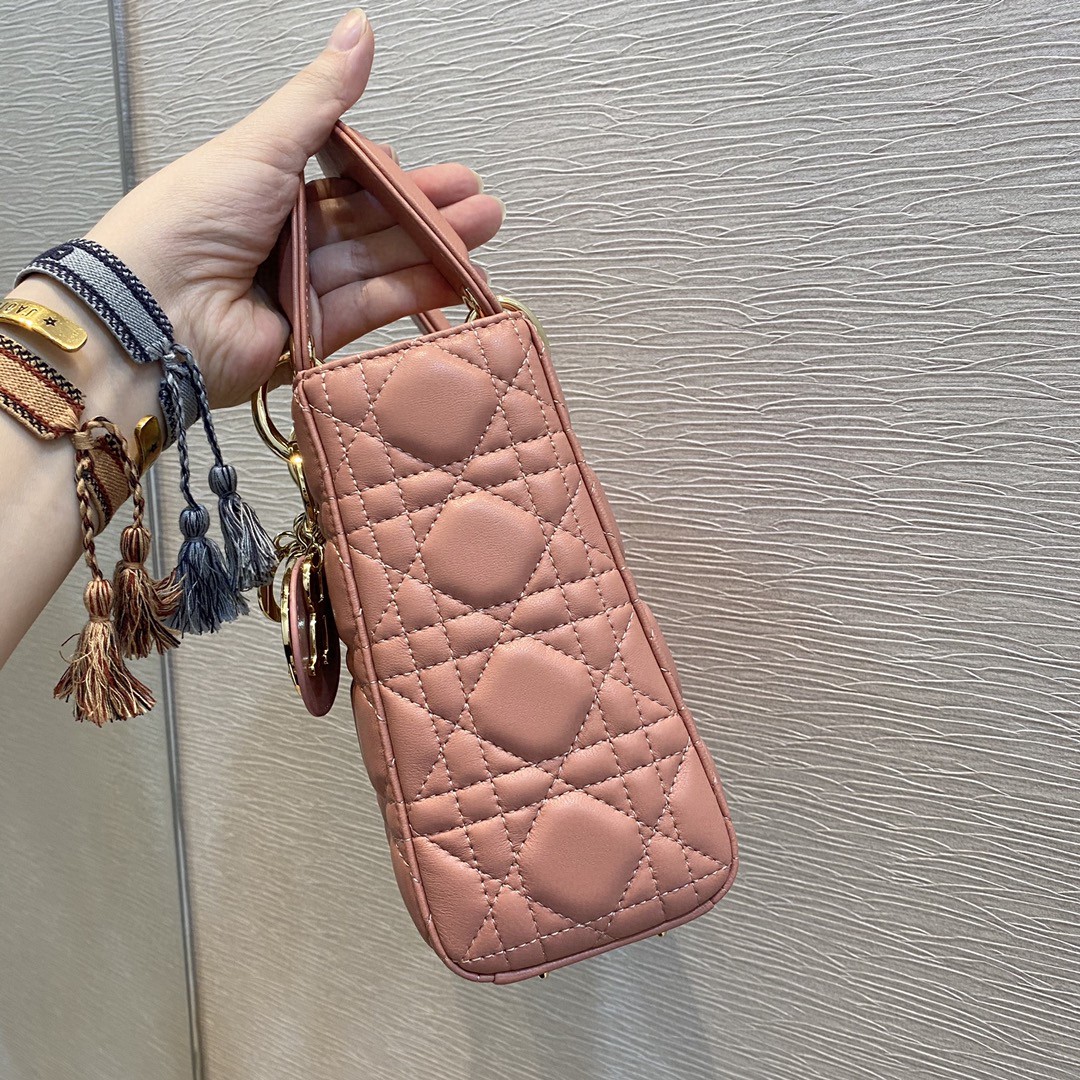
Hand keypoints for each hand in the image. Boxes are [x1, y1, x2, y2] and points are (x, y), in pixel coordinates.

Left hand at [84, 8, 504, 408]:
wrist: (156, 316)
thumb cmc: (189, 221)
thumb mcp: (261, 145)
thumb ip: (320, 99)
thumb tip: (358, 30)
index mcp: (265, 188)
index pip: (342, 178)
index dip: (386, 174)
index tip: (425, 170)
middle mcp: (285, 239)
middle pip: (370, 222)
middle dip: (426, 211)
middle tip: (480, 202)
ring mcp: (302, 289)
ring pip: (379, 261)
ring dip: (433, 247)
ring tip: (484, 228)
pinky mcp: (314, 335)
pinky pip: (372, 307)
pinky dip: (414, 292)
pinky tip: (456, 277)